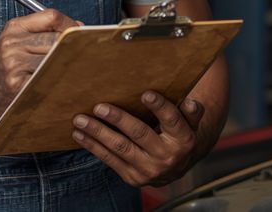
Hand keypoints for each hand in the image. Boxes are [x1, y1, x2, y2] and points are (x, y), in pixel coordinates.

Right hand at [0, 9, 77, 117]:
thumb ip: (42, 30)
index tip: (80, 34)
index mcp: (15, 27)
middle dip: (74, 47)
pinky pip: (47, 80)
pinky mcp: (16, 86)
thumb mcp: (15, 38)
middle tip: (88, 55)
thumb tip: (79, 26)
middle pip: (56, 39)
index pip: (51, 17)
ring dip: (69, 66)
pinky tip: (64, 85)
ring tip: (79, 71)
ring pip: (54, 60)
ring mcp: (14, 65)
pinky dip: (59, 82)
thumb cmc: (2, 63)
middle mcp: (12, 44)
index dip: (70, 25)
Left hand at [71, 91, 206, 186]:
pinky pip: (110, 160)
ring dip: (98, 133)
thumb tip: (192, 102)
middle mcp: (167, 156)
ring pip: (120, 148)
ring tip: (80, 120)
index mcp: (183, 139)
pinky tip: (80, 135)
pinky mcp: (133, 178)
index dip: (159, 107)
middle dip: (118, 119)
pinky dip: (93, 147)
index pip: (172, 120)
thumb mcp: (189, 122)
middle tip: (99, 107)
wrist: (177, 166)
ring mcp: (149, 170)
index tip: (146, 94)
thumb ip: (191, 112)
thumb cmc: (179, 134)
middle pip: (140, 134)